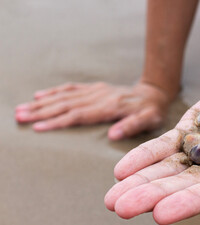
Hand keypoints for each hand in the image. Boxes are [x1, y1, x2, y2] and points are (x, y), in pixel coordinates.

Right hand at [15, 82, 168, 139]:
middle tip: (19, 117)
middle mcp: (99, 96)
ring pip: (64, 95)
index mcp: (110, 107)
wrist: (154, 93)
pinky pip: (71, 88)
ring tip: (21, 108)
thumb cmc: (151, 111)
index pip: (79, 115)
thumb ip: (132, 126)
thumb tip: (112, 135)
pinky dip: (54, 91)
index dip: (57, 121)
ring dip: (42, 102)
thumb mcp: (149, 120)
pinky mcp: (95, 87)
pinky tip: (39, 94)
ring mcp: (95, 90)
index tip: (38, 128)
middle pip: (65, 104)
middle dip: (41, 111)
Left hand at [104, 63, 199, 224]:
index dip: (193, 202)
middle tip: (121, 209)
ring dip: (141, 181)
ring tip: (113, 198)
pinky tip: (122, 169)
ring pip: (170, 168)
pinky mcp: (196, 127)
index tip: (162, 212)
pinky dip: (145, 155)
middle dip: (153, 196)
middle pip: (186, 185)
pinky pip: (167, 144)